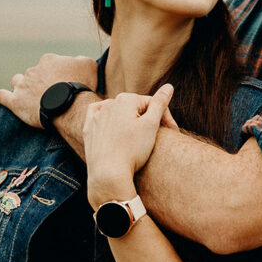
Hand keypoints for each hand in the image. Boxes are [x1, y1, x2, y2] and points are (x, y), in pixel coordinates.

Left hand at [0, 53, 97, 127]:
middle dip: (40, 79)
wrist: (70, 106)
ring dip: (22, 85)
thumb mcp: (89, 65)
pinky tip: (4, 96)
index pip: (50, 63)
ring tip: (30, 94)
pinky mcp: (15, 101)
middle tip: (51, 90)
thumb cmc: (81, 85)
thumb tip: (76, 59)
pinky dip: (3, 96)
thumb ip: (81, 59)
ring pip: (17, 81)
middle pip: (34, 72)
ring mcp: (22, 85)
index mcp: (49, 60)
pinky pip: (3, 96)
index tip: (63, 80)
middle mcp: (33, 70)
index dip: (56, 71)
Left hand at [84, 85, 173, 208]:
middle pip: (135, 108)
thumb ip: (160, 103)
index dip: (164, 117)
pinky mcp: (89, 130)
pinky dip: (107, 118)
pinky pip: (98, 116)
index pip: (152, 103)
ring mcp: (97, 117)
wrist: (108, 174)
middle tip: (156, 136)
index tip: (172, 132)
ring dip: (129, 121)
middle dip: (146, 119)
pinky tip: (112, 125)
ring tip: (136, 137)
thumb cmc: (132, 150)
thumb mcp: (151, 125)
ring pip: (119, 113)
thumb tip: (168, 86)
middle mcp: (109, 104)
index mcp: (126, 99)